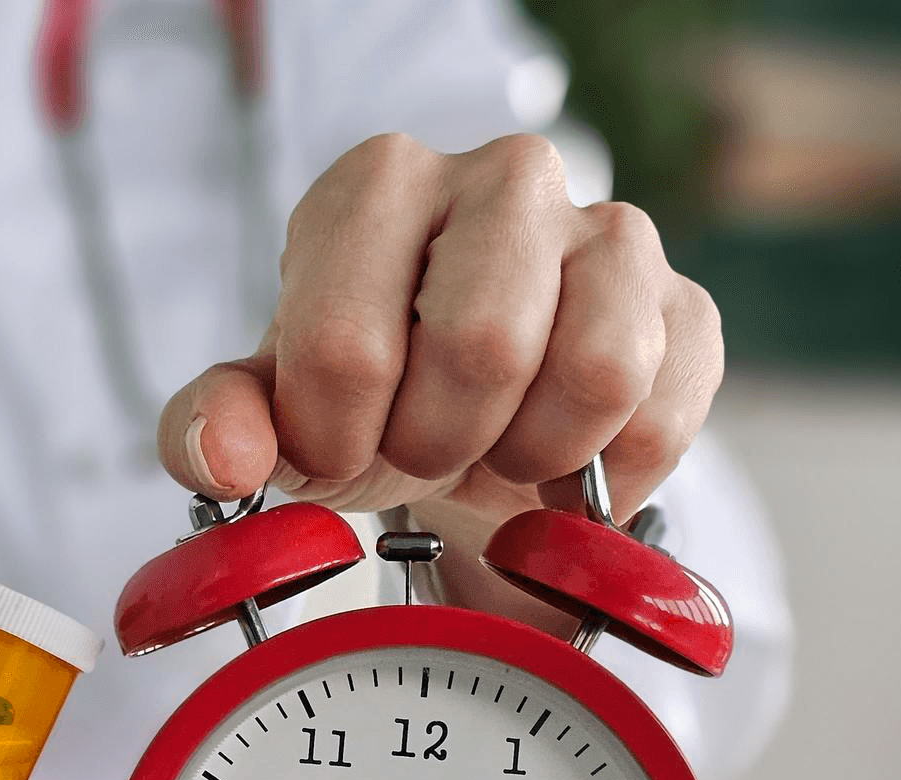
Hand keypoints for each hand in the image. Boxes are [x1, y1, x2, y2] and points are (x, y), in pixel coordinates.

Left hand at [158, 133, 722, 632]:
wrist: (463, 421)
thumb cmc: (365, 398)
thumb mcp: (272, 414)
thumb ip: (213, 426)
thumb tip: (222, 459)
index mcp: (379, 184)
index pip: (347, 341)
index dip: (334, 436)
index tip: (336, 444)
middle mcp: (505, 176)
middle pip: (482, 344)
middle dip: (435, 441)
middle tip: (420, 449)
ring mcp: (611, 232)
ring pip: (595, 370)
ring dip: (525, 455)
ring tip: (491, 448)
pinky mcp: (687, 307)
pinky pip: (660, 418)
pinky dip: (598, 482)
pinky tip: (555, 466)